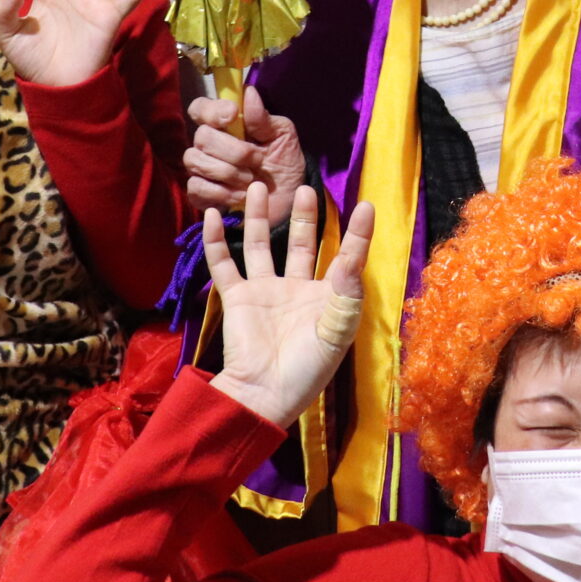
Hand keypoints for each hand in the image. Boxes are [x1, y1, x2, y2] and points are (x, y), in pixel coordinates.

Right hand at [184, 86, 304, 211]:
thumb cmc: (284, 163)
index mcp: (226, 124)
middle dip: (233, 150)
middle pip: (201, 136)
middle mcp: (209, 144)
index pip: (201, 108)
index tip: (233, 115)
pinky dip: (220, 192)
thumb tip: (249, 93)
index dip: (212, 110)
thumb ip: (264, 118)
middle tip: (257, 159)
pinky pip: (195, 187)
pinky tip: (240, 195)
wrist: (289, 200)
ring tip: (251, 179)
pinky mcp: (201, 194)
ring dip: (227, 171)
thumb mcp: (283, 137)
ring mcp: (202, 169)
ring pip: (195, 160)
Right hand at [204, 184, 373, 429]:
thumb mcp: (336, 333)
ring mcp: (265, 290)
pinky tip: (214, 216)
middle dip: (304, 217)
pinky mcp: (238, 297)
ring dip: (260, 217)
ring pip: (262, 245)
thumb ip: (345, 295)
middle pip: (302, 244)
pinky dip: (217, 241)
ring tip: (257, 186)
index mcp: (327, 299)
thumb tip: (351, 259)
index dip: (357, 235)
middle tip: (305, 188)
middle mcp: (297, 288)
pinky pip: (224, 264)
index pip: (346, 258)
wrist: (264, 394)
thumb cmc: (307, 370)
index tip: (365, 206)